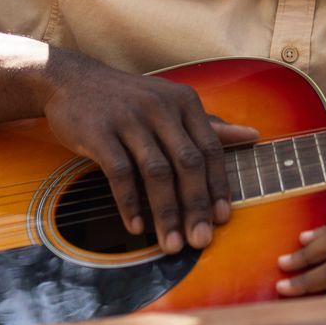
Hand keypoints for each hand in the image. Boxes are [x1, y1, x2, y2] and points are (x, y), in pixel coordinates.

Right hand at [39, 50, 258, 254]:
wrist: (72, 80)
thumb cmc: (129, 99)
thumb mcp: (172, 103)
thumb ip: (209, 125)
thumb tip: (252, 136)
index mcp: (184, 102)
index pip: (209, 149)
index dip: (218, 186)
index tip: (222, 219)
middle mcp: (161, 108)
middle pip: (187, 164)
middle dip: (196, 207)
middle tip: (200, 241)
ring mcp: (129, 119)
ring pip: (156, 172)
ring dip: (166, 213)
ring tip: (171, 244)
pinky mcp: (100, 132)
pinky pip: (120, 173)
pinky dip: (129, 203)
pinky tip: (136, 227)